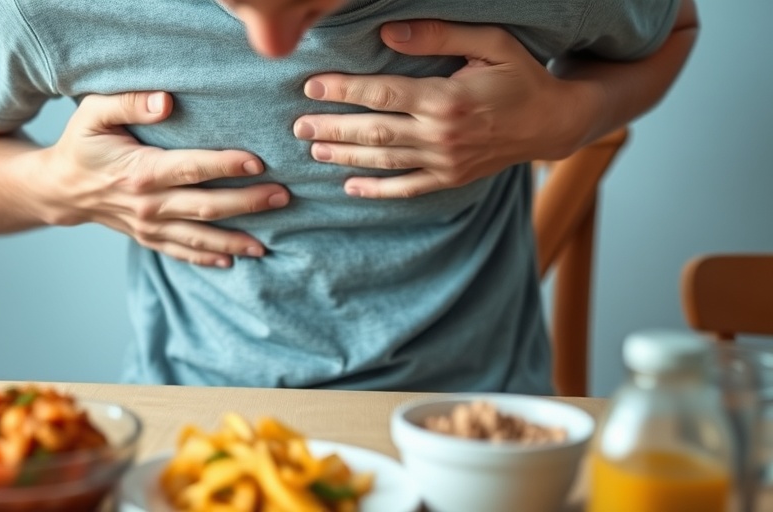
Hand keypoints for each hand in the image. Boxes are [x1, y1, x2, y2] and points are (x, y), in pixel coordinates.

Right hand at [37, 91, 289, 266]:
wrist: (59, 188)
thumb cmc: (81, 144)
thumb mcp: (93, 113)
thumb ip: (129, 102)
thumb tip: (166, 101)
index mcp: (139, 171)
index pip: (192, 169)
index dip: (226, 166)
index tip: (258, 163)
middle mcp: (147, 204)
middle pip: (206, 206)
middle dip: (247, 203)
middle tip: (283, 197)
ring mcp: (148, 226)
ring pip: (199, 236)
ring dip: (234, 240)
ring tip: (267, 243)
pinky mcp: (148, 238)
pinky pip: (182, 252)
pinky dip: (207, 258)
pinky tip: (233, 259)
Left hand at [293, 20, 593, 198]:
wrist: (552, 122)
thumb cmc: (520, 75)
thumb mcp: (490, 43)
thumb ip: (439, 35)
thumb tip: (389, 32)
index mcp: (446, 98)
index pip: (383, 94)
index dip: (344, 90)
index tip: (313, 86)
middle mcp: (442, 134)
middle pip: (375, 131)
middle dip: (333, 127)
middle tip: (298, 124)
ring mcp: (445, 161)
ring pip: (384, 161)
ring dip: (346, 156)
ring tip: (313, 149)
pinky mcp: (450, 179)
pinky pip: (407, 189)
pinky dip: (377, 191)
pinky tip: (349, 188)